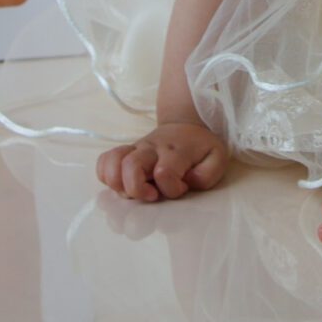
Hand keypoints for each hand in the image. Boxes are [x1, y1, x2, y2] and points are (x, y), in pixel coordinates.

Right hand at [97, 120, 228, 202]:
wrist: (185, 126)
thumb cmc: (200, 148)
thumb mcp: (216, 158)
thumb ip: (207, 174)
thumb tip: (186, 182)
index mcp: (175, 151)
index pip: (165, 173)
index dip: (172, 188)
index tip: (182, 188)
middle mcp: (151, 148)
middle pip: (131, 165)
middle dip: (136, 189)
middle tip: (151, 196)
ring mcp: (135, 149)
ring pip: (112, 161)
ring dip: (117, 183)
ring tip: (131, 192)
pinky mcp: (125, 153)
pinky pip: (104, 161)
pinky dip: (105, 175)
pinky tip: (120, 185)